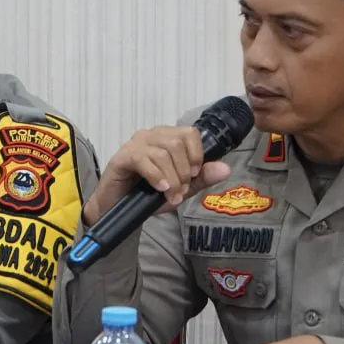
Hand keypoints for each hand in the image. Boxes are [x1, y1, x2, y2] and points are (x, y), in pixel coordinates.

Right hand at [83, 126, 231, 225]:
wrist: (118, 211)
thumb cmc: (147, 196)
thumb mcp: (180, 189)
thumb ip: (201, 178)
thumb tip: (225, 168)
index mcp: (167, 138)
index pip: (190, 133)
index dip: (197, 154)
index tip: (195, 175)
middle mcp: (151, 136)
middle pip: (177, 143)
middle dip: (184, 171)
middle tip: (180, 191)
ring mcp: (135, 144)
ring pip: (163, 152)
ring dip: (172, 178)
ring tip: (170, 195)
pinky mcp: (122, 157)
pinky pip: (143, 160)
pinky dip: (156, 176)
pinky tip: (160, 189)